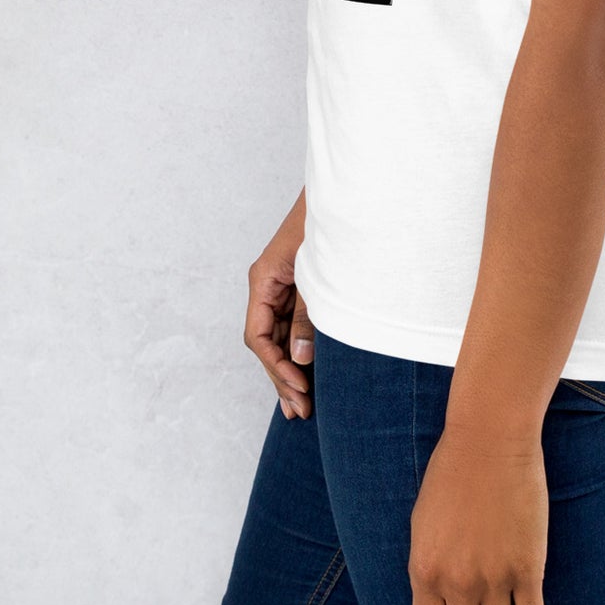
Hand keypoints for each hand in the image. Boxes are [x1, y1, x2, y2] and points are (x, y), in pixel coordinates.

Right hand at [244, 189, 314, 417]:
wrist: (347, 193)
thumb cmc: (329, 224)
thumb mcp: (317, 274)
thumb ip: (308, 316)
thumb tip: (299, 358)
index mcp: (263, 279)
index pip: (257, 335)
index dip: (275, 366)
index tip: (299, 387)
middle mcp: (268, 285)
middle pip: (266, 341)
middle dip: (281, 376)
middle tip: (301, 411)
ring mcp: (283, 287)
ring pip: (278, 337)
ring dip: (289, 369)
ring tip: (301, 407)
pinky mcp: (299, 287)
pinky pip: (293, 325)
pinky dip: (300, 349)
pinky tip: (309, 374)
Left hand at [408, 421, 547, 604]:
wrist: (490, 439)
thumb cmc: (453, 471)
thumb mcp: (424, 523)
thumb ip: (429, 566)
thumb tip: (440, 599)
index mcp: (424, 570)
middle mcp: (456, 582)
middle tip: (483, 603)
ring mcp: (493, 578)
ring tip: (507, 594)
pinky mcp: (528, 568)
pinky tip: (528, 593)